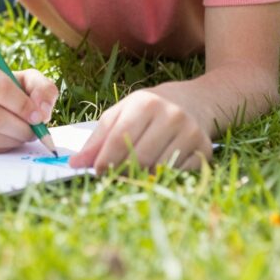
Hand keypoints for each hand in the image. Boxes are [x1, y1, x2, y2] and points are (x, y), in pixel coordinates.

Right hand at [0, 59, 57, 152]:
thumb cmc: (4, 87)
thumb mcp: (25, 79)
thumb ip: (42, 88)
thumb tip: (43, 112)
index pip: (1, 89)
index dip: (23, 106)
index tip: (38, 117)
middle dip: (22, 128)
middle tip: (36, 131)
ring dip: (15, 140)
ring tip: (24, 133)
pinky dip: (4, 147)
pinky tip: (9, 138)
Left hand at [69, 89, 211, 173]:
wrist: (194, 102)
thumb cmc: (150, 109)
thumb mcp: (122, 113)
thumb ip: (98, 138)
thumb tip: (75, 164)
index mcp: (146, 103)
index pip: (121, 138)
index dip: (106, 159)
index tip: (97, 172)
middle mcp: (171, 115)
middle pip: (140, 156)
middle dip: (122, 171)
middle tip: (114, 177)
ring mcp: (190, 133)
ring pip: (159, 169)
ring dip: (142, 177)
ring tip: (133, 174)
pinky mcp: (204, 150)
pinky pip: (179, 173)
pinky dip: (164, 178)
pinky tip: (156, 173)